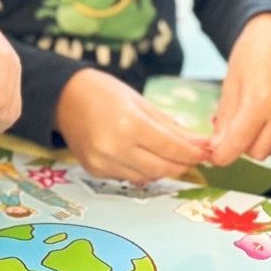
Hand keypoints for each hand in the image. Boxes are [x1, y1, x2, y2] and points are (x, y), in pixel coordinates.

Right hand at [55, 69, 207, 182]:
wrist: (63, 98)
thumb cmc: (104, 92)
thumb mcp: (140, 102)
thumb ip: (170, 126)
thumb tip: (200, 143)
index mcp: (129, 124)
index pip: (171, 148)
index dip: (193, 153)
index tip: (207, 151)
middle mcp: (114, 148)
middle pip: (162, 168)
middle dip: (182, 164)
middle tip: (194, 157)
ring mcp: (103, 163)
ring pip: (147, 177)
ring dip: (164, 169)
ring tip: (171, 156)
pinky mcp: (95, 172)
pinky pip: (129, 177)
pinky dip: (142, 170)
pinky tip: (145, 157)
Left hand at [212, 14, 270, 165]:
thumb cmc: (250, 56)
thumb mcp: (230, 84)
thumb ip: (225, 119)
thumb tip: (216, 149)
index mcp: (260, 100)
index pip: (238, 144)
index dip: (222, 155)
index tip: (214, 155)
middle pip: (258, 153)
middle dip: (242, 145)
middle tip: (235, 127)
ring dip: (260, 141)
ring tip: (255, 116)